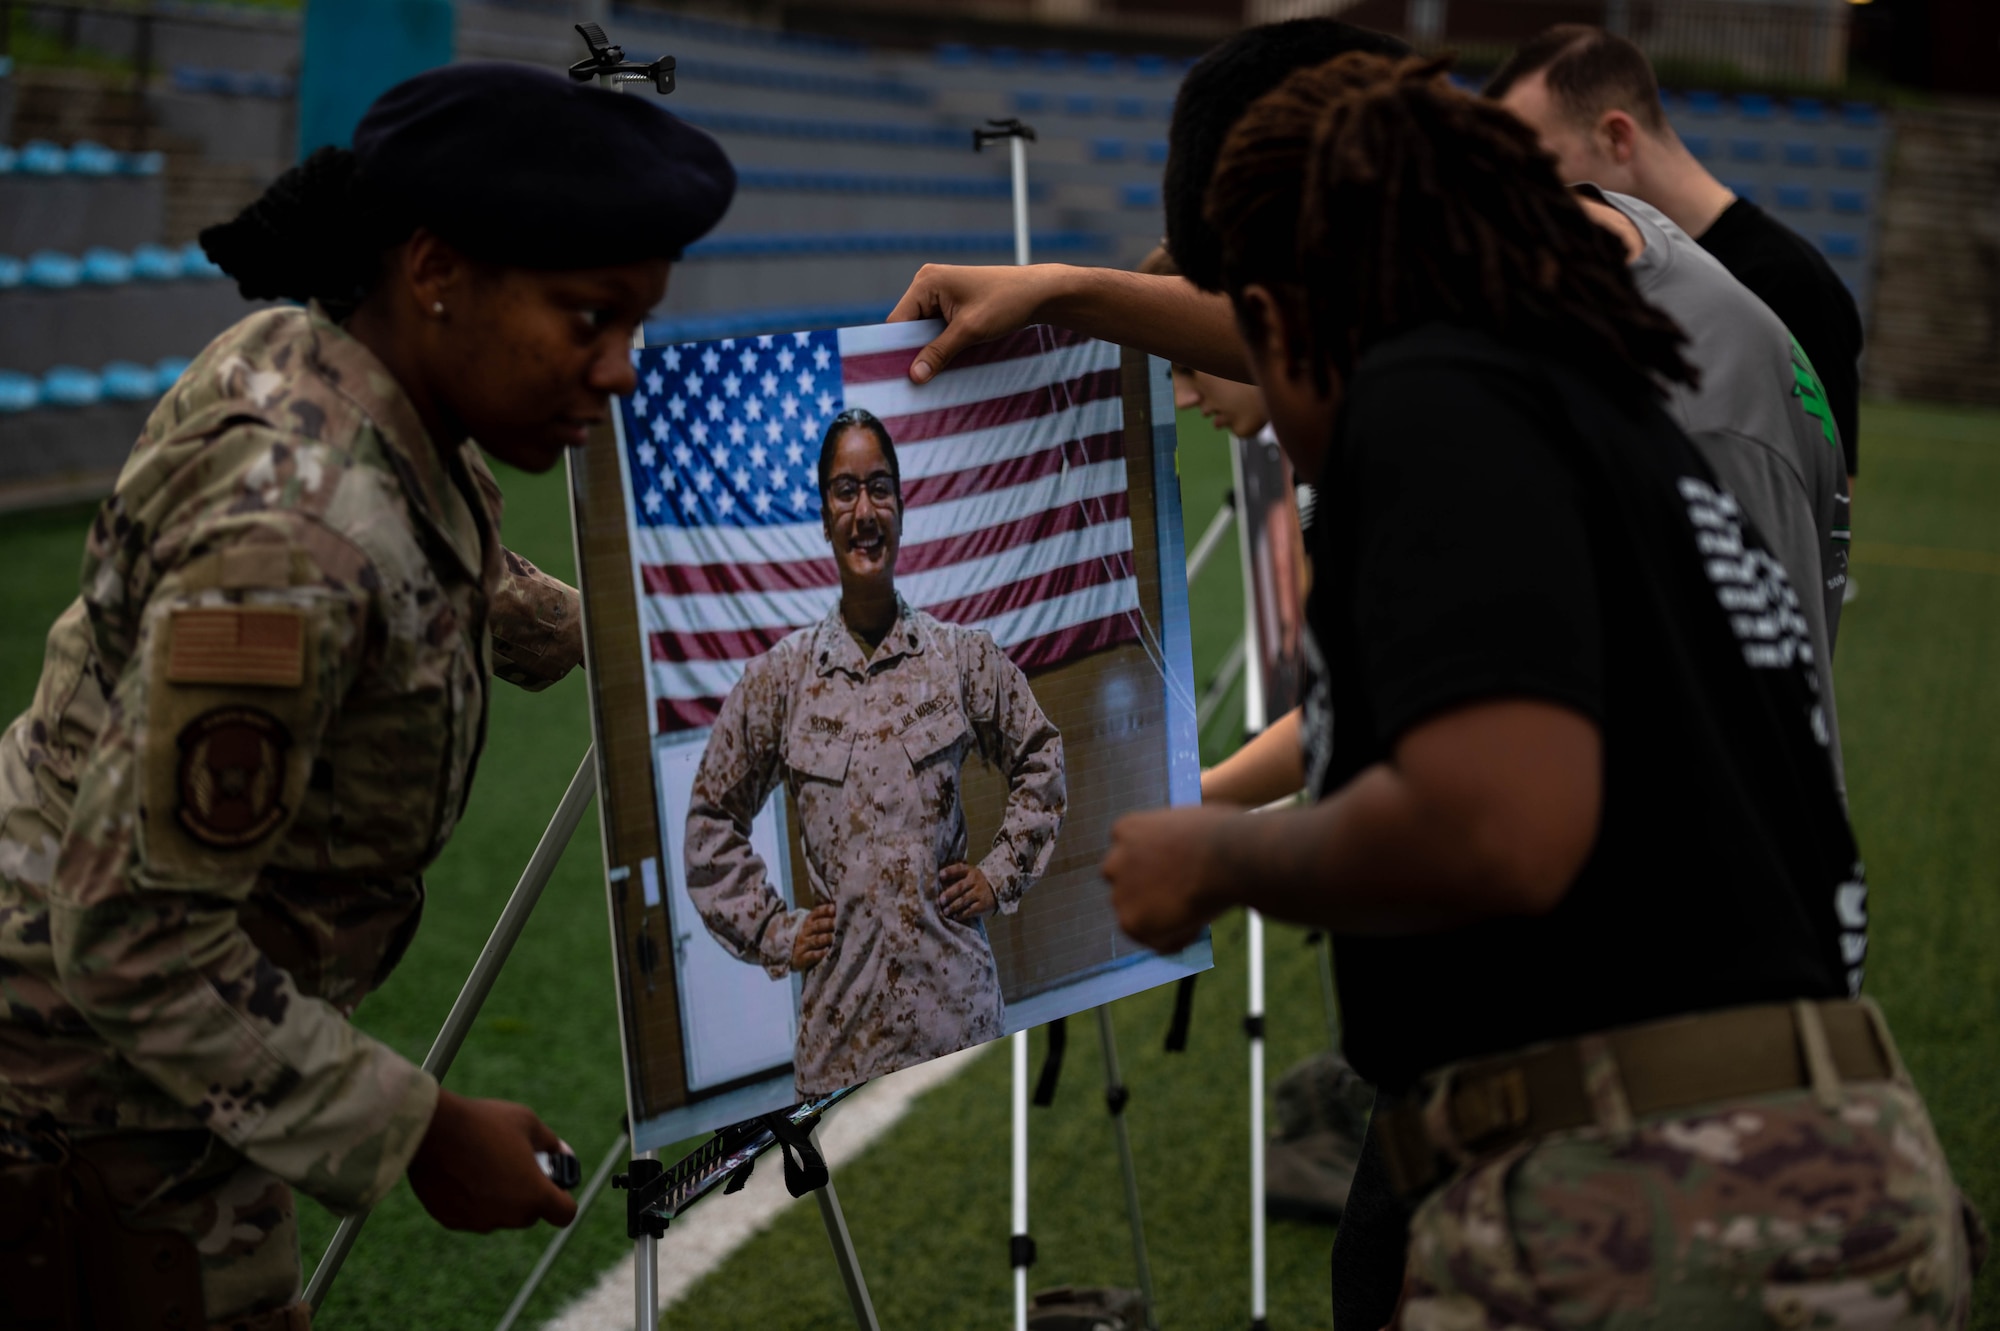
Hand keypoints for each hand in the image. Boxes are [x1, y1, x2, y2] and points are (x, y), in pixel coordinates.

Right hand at [407, 1089, 577, 1233]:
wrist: (431, 1131)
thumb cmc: (484, 1123)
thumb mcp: (528, 1123)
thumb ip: (551, 1144)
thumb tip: (563, 1155)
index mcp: (534, 1195)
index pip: (565, 1214)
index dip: (563, 1198)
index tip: (556, 1184)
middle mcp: (509, 1216)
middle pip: (530, 1214)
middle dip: (529, 1193)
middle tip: (516, 1164)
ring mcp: (479, 1222)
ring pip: (500, 1214)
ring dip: (499, 1197)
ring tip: (485, 1163)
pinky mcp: (452, 1221)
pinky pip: (472, 1213)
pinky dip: (472, 1199)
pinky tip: (462, 1172)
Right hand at [791, 901, 836, 971]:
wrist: (789, 954)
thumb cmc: (809, 937)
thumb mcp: (813, 925)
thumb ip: (825, 916)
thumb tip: (837, 906)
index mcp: (808, 921)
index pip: (816, 913)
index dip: (825, 910)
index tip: (834, 909)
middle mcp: (805, 931)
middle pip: (818, 926)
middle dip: (829, 923)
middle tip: (839, 923)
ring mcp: (803, 944)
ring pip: (816, 940)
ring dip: (826, 938)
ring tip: (835, 937)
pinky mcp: (802, 958)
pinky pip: (812, 955)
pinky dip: (820, 953)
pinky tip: (827, 950)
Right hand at [887, 263, 1065, 383]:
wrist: (1038, 293)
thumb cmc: (1006, 303)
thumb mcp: (970, 331)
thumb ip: (939, 352)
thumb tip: (914, 375)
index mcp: (926, 282)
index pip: (897, 321)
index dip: (896, 349)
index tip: (898, 376)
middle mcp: (928, 283)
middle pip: (908, 326)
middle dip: (913, 351)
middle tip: (916, 380)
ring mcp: (939, 293)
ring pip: (922, 330)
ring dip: (929, 349)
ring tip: (933, 372)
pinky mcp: (951, 303)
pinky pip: (936, 328)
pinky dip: (940, 344)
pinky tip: (945, 361)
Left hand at [937, 863, 997, 921]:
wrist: (997, 889)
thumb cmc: (975, 882)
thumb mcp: (969, 874)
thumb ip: (955, 876)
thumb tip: (934, 883)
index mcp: (970, 871)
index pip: (959, 869)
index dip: (949, 872)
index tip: (940, 875)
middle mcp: (975, 880)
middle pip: (960, 887)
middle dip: (949, 894)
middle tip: (940, 900)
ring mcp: (980, 893)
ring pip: (964, 900)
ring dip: (953, 906)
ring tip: (945, 911)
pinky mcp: (983, 905)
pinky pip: (971, 910)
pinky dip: (962, 914)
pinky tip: (955, 916)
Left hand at [1102, 805, 1237, 952]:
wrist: (1228, 854)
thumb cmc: (1226, 834)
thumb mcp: (1192, 826)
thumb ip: (1179, 845)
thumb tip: (1190, 864)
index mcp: (1126, 830)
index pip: (1130, 856)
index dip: (1156, 870)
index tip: (1177, 879)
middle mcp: (1115, 860)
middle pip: (1128, 887)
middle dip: (1150, 897)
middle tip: (1183, 906)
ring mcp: (1120, 892)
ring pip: (1142, 917)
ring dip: (1167, 921)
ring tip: (1201, 914)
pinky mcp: (1131, 921)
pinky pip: (1156, 940)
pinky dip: (1178, 939)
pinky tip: (1200, 925)